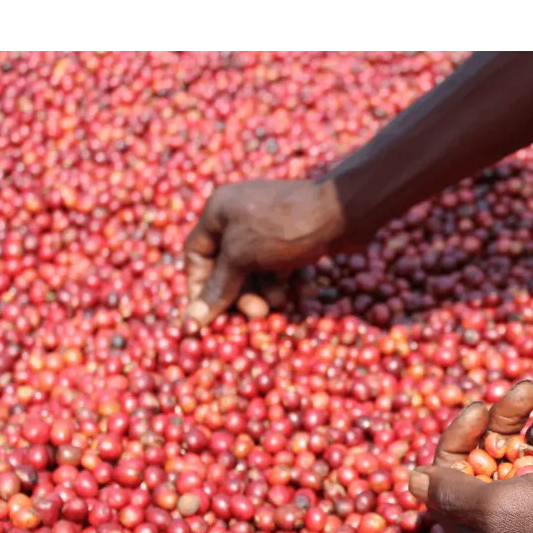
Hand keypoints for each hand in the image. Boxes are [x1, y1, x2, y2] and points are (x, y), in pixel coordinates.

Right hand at [182, 177, 346, 327]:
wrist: (342, 211)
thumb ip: (218, 288)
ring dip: (266, 291)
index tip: (207, 316)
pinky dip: (287, 280)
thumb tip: (190, 321)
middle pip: (228, 265)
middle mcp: (239, 214)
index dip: (199, 286)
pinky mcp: (293, 235)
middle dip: (241, 293)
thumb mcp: (242, 257)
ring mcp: (268, 224)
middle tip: (256, 313)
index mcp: (218, 210)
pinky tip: (301, 290)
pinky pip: (279, 265)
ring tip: (281, 301)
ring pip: (256, 269)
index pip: (196, 254)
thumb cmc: (282, 229)